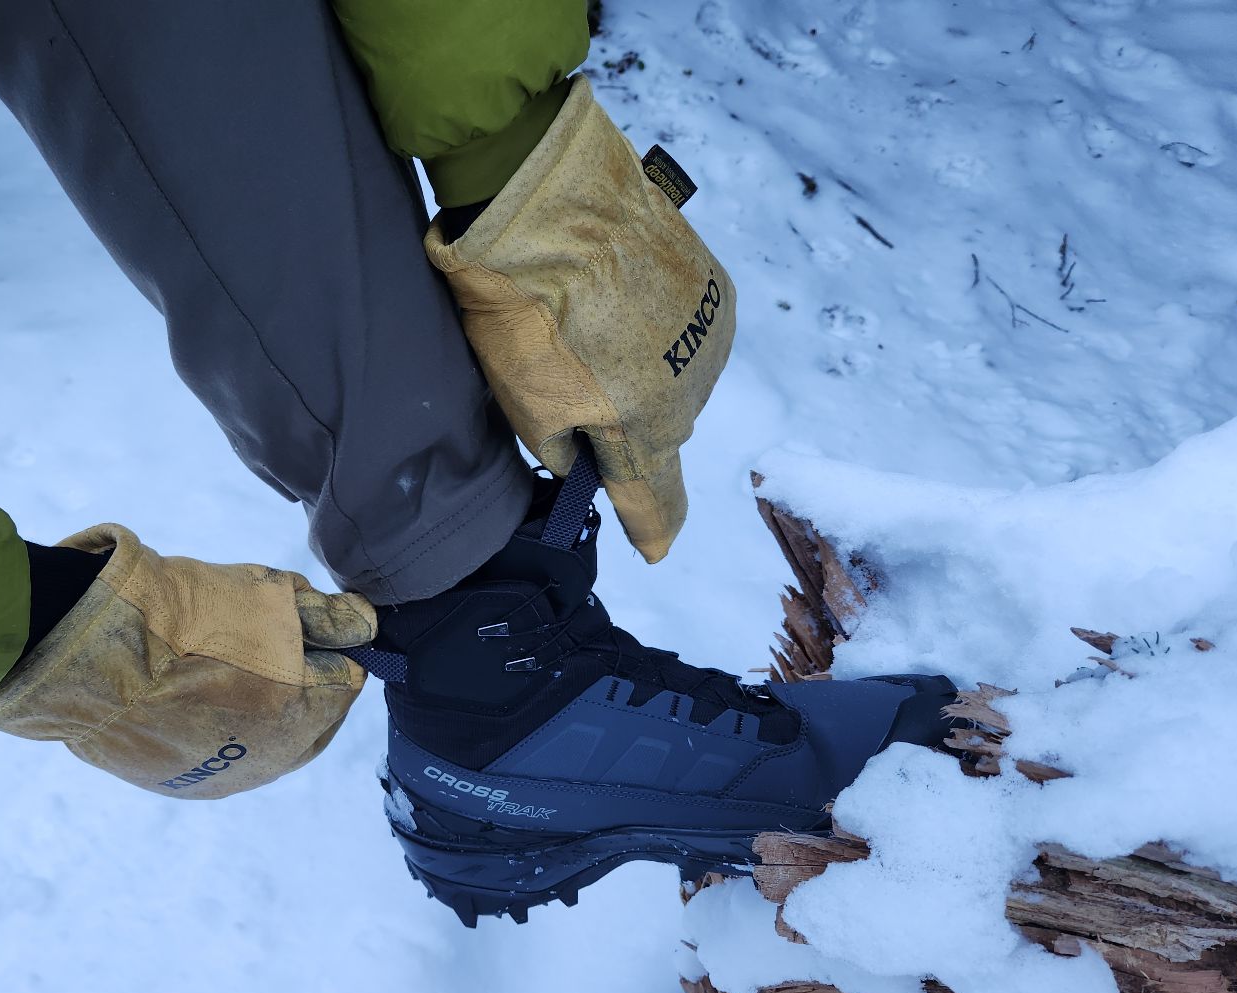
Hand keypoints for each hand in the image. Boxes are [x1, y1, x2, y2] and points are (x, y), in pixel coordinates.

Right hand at [0, 525, 375, 798]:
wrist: (89, 657)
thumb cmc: (181, 615)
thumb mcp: (264, 595)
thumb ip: (327, 616)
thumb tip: (367, 627)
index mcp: (303, 710)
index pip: (348, 678)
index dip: (329, 645)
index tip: (302, 623)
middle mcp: (273, 757)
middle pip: (316, 716)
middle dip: (304, 682)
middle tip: (264, 642)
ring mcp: (227, 777)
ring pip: (271, 739)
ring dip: (263, 707)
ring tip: (221, 666)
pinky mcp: (185, 786)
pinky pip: (225, 756)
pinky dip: (222, 728)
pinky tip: (194, 695)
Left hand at [425, 74, 734, 562]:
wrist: (551, 201)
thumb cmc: (523, 306)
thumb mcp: (521, 399)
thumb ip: (561, 447)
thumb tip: (580, 457)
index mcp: (639, 429)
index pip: (652, 499)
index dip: (651, 527)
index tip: (654, 548)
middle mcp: (688, 392)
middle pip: (657, 432)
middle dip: (623, 420)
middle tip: (575, 376)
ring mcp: (708, 337)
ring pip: (674, 377)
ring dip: (642, 366)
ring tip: (592, 321)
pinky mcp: (714, 288)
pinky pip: (688, 329)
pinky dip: (659, 324)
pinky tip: (621, 294)